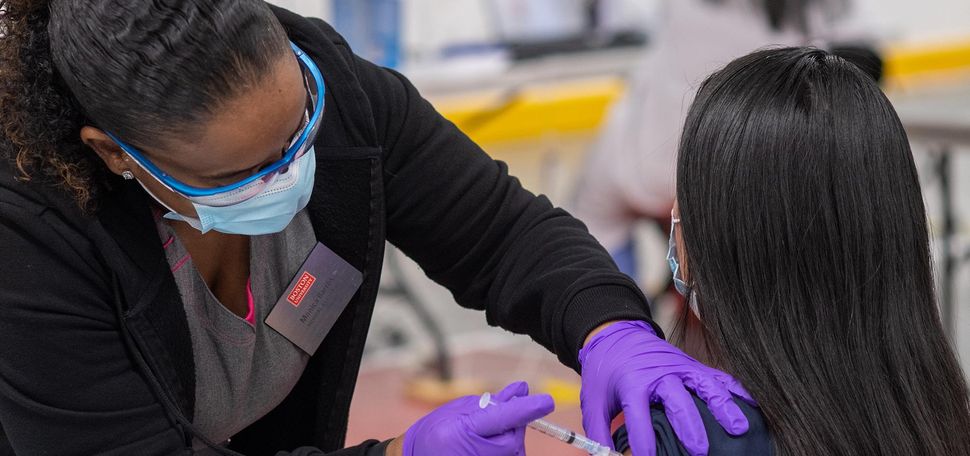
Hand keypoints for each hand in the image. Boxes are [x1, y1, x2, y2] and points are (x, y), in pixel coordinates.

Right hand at [401, 381, 553, 455]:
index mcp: (469, 429)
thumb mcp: (461, 410)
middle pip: (515, 432)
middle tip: (484, 421)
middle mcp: (483, 452)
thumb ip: (493, 402)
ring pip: (515, 445)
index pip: (506, 417)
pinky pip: (511, 454)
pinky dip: (504, 447)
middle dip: (510, 422)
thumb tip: (521, 389)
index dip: (527, 408)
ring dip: (506, 437)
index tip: (547, 401)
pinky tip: (485, 447)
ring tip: (478, 439)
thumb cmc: (438, 433)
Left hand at [579, 321, 755, 455]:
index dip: (644, 441)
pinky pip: (717, 376)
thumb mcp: (593, 402)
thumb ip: (599, 433)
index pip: (638, 416)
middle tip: (699, 451)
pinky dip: (736, 389)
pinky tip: (752, 404)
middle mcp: (658, 374)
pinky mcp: (692, 365)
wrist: (617, 337)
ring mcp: (679, 367)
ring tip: (738, 429)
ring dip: (722, 407)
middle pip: (676, 401)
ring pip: (704, 385)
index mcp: (631, 383)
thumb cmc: (606, 374)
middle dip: (689, 427)